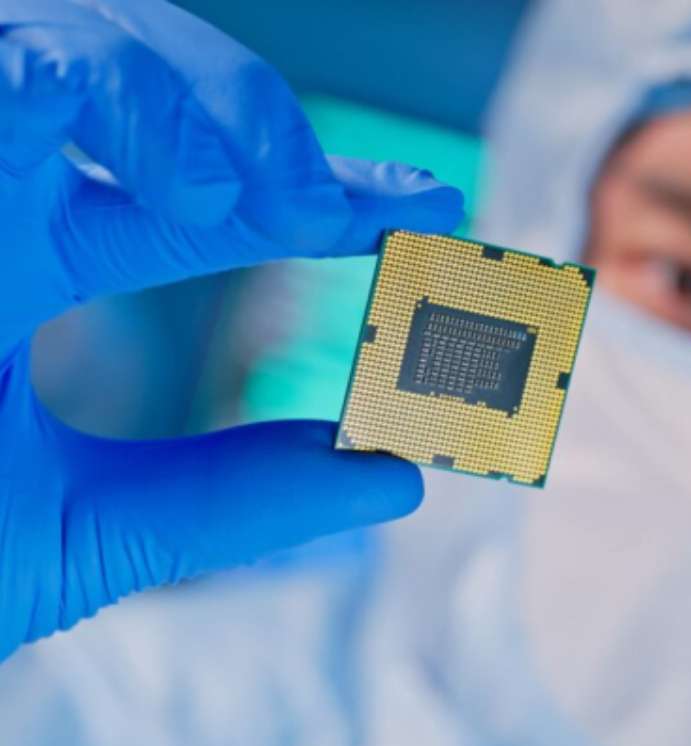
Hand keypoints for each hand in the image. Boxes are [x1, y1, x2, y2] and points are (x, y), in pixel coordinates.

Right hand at [0, 0, 464, 660]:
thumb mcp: (95, 529)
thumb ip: (238, 498)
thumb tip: (396, 481)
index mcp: (33, 251)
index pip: (203, 192)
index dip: (323, 188)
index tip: (427, 211)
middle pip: (131, 71)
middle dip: (246, 113)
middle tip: (324, 203)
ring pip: (57, 34)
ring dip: (170, 95)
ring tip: (238, 203)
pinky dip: (53, 83)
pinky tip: (110, 151)